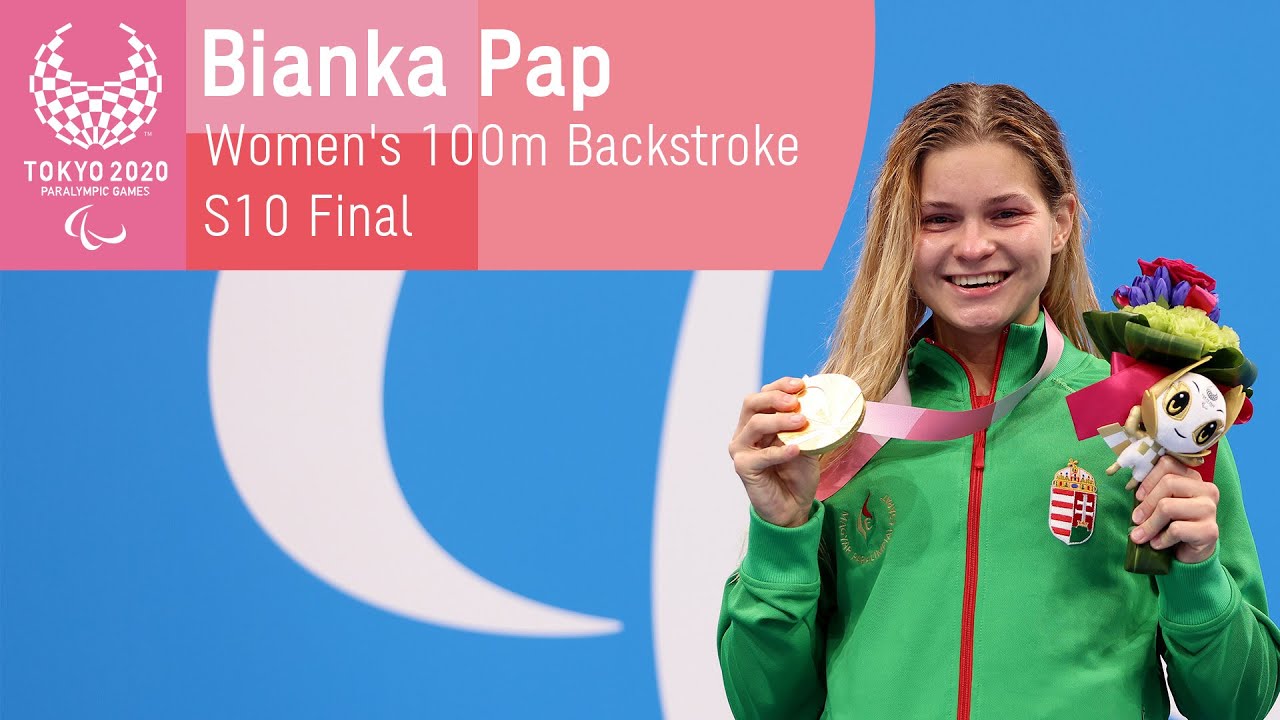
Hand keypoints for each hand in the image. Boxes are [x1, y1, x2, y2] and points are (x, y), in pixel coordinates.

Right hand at [728, 377, 820, 527]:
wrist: (793, 506)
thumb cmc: (797, 474)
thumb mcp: (805, 443)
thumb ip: (805, 426)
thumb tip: (817, 404)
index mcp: (758, 421)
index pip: (763, 394)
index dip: (780, 386)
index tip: (801, 385)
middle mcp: (745, 432)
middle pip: (752, 403)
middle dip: (775, 398)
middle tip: (796, 402)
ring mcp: (741, 449)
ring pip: (754, 424)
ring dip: (779, 421)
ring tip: (802, 423)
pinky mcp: (742, 467)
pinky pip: (760, 455)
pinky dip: (780, 451)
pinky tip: (796, 449)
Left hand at [1128, 455, 1219, 563]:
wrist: (1191, 554)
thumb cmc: (1173, 525)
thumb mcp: (1161, 504)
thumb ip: (1151, 493)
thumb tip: (1132, 490)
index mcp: (1194, 479)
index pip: (1168, 464)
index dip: (1148, 480)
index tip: (1138, 497)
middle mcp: (1206, 490)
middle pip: (1167, 484)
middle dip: (1146, 505)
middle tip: (1136, 520)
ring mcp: (1210, 510)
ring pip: (1168, 507)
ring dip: (1150, 524)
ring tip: (1142, 536)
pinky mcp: (1210, 530)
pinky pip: (1176, 529)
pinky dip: (1161, 539)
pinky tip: (1158, 544)